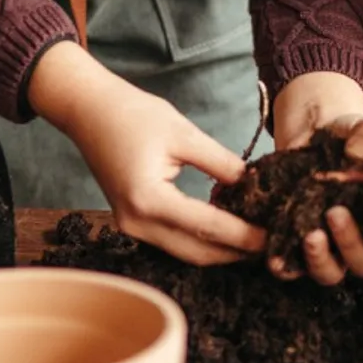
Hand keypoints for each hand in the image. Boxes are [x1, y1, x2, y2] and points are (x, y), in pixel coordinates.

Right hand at [29, 42, 264, 265]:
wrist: (88, 110)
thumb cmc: (133, 114)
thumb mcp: (184, 134)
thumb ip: (222, 163)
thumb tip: (256, 185)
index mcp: (149, 200)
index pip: (208, 227)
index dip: (244, 235)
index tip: (274, 236)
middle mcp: (136, 223)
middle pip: (197, 252)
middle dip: (236, 251)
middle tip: (273, 243)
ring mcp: (131, 227)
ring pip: (185, 251)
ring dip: (220, 249)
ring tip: (255, 238)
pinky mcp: (132, 223)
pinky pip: (173, 241)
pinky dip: (201, 239)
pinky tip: (226, 228)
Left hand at [268, 73, 362, 285]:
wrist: (315, 134)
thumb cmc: (352, 137)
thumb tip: (357, 153)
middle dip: (351, 244)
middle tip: (335, 213)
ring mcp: (331, 248)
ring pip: (331, 272)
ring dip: (321, 260)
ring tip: (309, 234)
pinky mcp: (298, 245)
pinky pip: (292, 267)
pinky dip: (284, 265)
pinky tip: (274, 252)